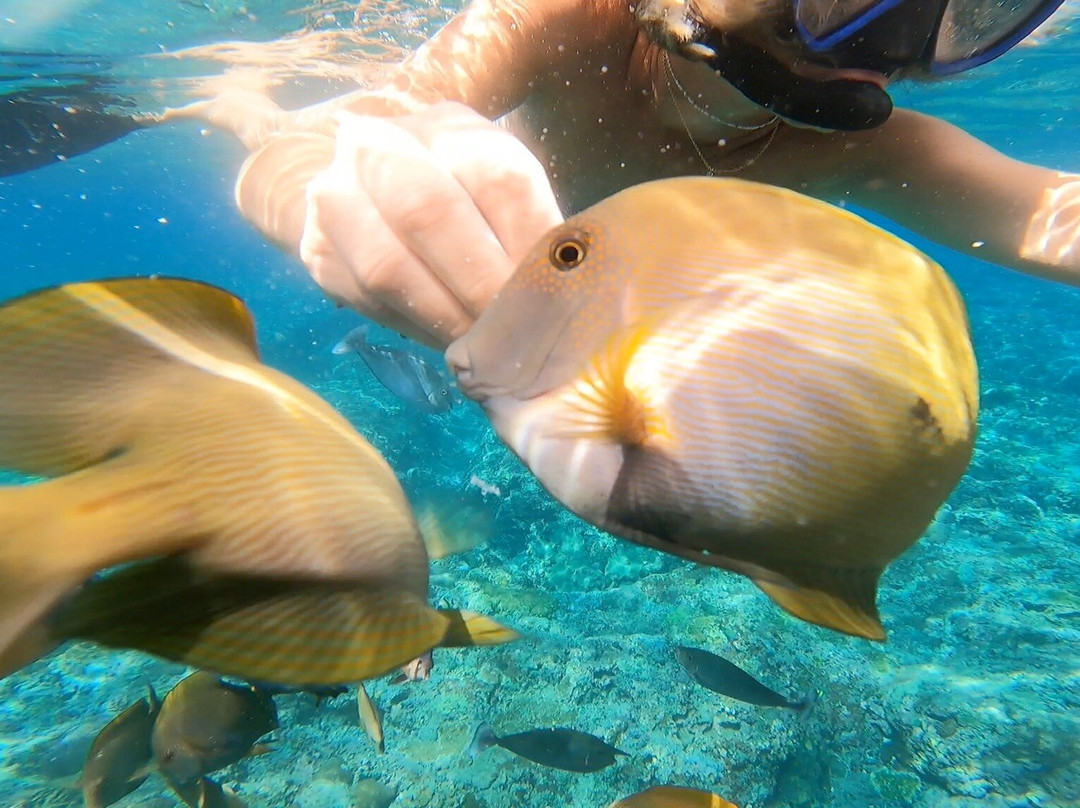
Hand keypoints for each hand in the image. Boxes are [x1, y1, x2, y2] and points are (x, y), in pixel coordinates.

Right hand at [299, 102, 563, 347]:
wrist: (366, 187)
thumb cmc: (460, 200)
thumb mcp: (499, 197)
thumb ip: (528, 232)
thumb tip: (563, 297)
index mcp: (449, 127)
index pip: (498, 179)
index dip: (527, 247)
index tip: (550, 297)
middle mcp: (382, 146)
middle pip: (431, 214)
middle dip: (480, 288)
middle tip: (511, 335)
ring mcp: (337, 195)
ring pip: (387, 265)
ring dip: (442, 317)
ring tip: (478, 349)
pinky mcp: (317, 249)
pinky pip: (364, 299)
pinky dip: (412, 326)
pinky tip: (443, 340)